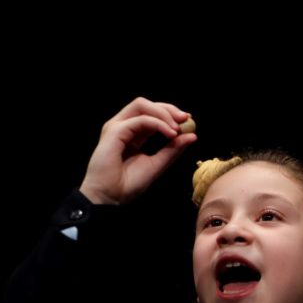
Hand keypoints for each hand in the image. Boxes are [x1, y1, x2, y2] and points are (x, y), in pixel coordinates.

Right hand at [79, 98, 196, 204]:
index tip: (188, 120)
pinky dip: (158, 124)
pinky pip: (140, 120)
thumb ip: (173, 149)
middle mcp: (123, 127)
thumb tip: (192, 135)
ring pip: (141, 105)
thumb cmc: (128, 184)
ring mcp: (117, 127)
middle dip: (169, 108)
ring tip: (177, 128)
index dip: (170, 113)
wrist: (110, 197)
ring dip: (163, 113)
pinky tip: (170, 134)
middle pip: (146, 105)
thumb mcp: (157, 164)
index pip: (151, 114)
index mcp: (132, 134)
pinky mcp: (114, 132)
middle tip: (186, 118)